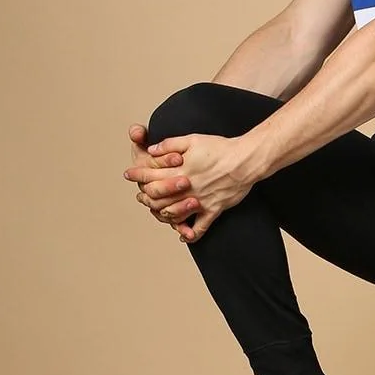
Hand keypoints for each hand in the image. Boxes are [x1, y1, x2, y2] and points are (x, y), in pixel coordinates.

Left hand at [124, 131, 257, 241]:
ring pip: (175, 214)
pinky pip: (201, 227)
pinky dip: (192, 233)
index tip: (128, 174)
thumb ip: (170, 144)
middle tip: (140, 197)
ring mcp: (200, 201)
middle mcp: (187, 188)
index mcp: (180, 170)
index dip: (137, 175)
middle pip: (159, 198)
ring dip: (163, 215)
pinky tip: (185, 235)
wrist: (245, 160)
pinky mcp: (213, 209)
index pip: (151, 175)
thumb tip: (152, 149)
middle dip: (146, 198)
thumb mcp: (193, 140)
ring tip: (158, 212)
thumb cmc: (220, 148)